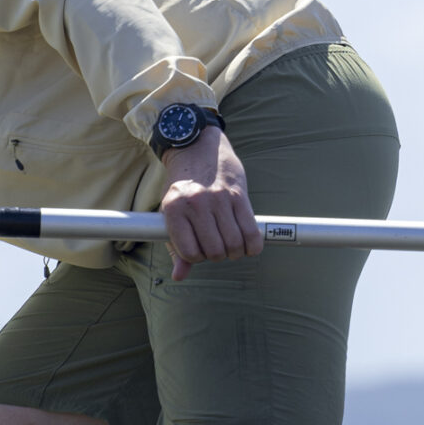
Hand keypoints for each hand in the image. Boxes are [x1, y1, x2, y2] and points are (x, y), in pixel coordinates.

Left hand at [158, 126, 260, 281]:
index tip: (199, 250)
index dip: (197, 258)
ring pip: (234, 244)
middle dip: (218, 256)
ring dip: (235, 252)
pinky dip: (252, 245)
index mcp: (174, 210)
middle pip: (215, 251)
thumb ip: (175, 246)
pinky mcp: (239, 195)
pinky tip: (248, 245)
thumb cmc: (182, 186)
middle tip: (216, 246)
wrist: (196, 148)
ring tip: (230, 244)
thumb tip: (179, 276)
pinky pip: (251, 231)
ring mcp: (219, 199)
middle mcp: (196, 204)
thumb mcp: (170, 213)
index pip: (190, 253)